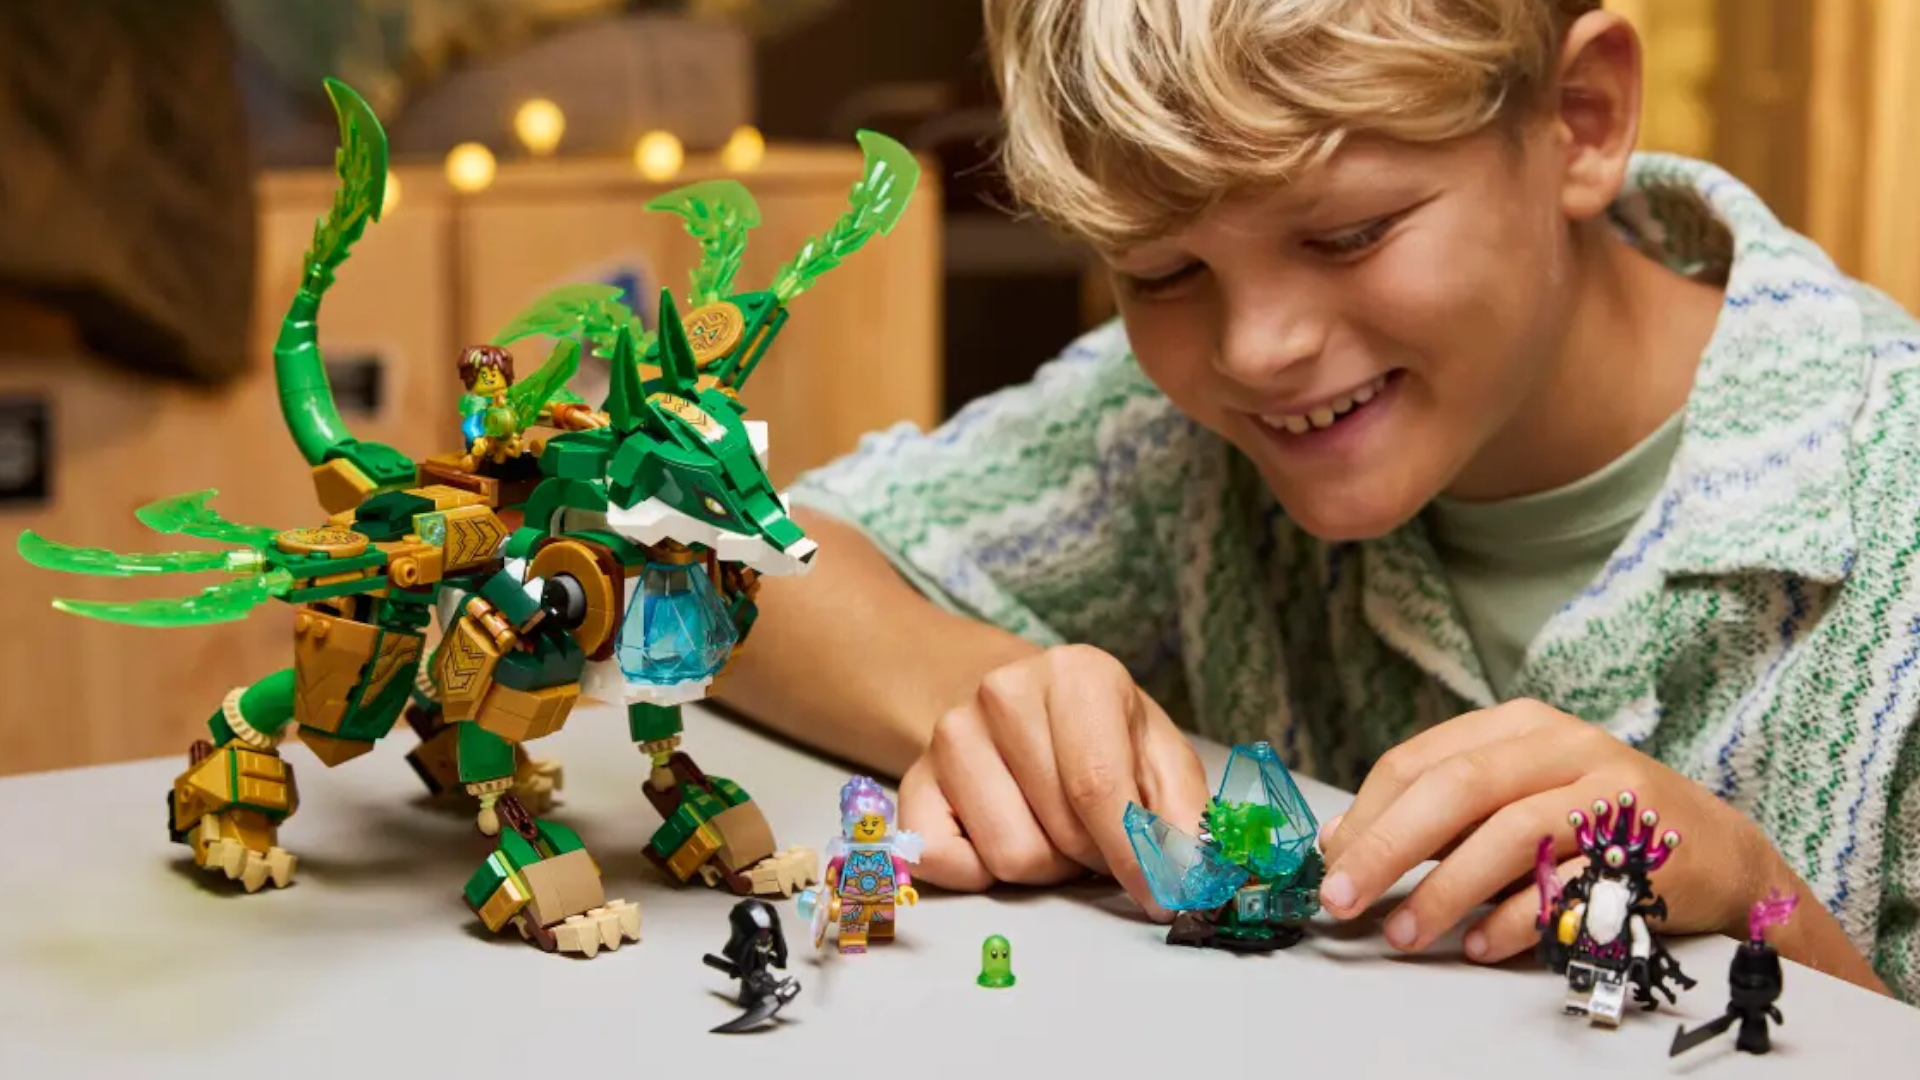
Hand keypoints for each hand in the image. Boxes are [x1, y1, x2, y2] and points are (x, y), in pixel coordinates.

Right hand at [896, 645, 1209, 918]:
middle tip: (1098, 834)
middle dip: (1093, 855)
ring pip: (1010, 857)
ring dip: (1046, 865)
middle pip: (1061, 831)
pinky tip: (1002, 834)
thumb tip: (1192, 876)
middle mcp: (1004, 692)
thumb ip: (1183, 814)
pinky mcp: (913, 781)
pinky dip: (982, 873)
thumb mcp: (1159, 755)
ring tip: (1054, 829)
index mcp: (1075, 674)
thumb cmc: (1101, 736)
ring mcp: (950, 735)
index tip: (1162, 897)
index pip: (1099, 786)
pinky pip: (946, 863)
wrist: (1021, 706)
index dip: (1135, 856)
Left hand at [1317, 699, 1785, 964]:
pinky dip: (1513, 919)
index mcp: (1519, 725)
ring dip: (1445, 891)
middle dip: (1388, 845)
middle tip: (1344, 895)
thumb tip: (1344, 844)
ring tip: (1404, 932)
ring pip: (1508, 833)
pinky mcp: (1645, 846)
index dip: (1368, 813)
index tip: (1331, 859)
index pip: (1421, 760)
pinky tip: (1479, 945)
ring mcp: (1608, 792)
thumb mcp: (1517, 793)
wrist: (1717, 849)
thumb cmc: (1595, 821)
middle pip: (1456, 788)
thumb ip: (1441, 812)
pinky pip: (1565, 884)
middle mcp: (1563, 746)